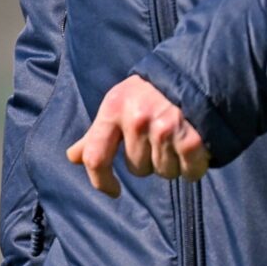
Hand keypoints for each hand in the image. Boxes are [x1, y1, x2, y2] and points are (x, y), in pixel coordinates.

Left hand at [68, 75, 208, 197]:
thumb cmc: (149, 94)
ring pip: (164, 172)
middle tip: (159, 137)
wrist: (193, 76)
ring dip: (171, 163)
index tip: (113, 190)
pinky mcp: (192, 140)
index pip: (96, 156)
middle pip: (137, 169)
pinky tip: (193, 147)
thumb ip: (96, 134)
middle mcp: (137, 119)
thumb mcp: (118, 103)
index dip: (101, 181)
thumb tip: (73, 158)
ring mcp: (165, 129)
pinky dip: (193, 166)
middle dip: (148, 160)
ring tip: (176, 138)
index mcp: (113, 109)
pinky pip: (190, 172)